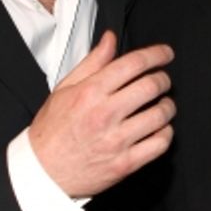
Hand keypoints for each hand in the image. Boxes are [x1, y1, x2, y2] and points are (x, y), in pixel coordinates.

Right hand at [29, 31, 174, 197]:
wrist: (42, 172)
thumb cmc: (53, 129)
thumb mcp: (65, 89)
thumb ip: (92, 62)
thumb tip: (110, 38)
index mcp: (90, 93)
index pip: (133, 64)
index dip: (156, 54)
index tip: (166, 53)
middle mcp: (104, 114)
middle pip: (152, 86)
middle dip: (163, 79)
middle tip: (162, 80)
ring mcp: (116, 141)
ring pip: (161, 114)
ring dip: (168, 105)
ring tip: (162, 104)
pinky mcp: (125, 163)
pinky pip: (160, 143)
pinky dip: (166, 132)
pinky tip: (159, 128)